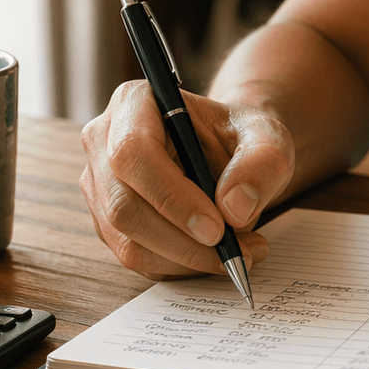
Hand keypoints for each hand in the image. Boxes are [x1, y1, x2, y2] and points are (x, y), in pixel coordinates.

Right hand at [80, 81, 290, 280]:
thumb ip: (261, 163)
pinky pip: (137, 257)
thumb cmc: (240, 138)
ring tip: (240, 252)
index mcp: (135, 103)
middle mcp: (104, 142)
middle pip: (123, 205)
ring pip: (128, 240)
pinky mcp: (108, 222)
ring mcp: (100, 186)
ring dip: (187, 258)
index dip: (172, 196)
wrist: (229, 155)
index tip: (217, 228)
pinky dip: (180, 266)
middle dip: (183, 240)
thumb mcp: (267, 138)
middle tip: (235, 251)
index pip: (133, 152)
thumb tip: (234, 208)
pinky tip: (215, 255)